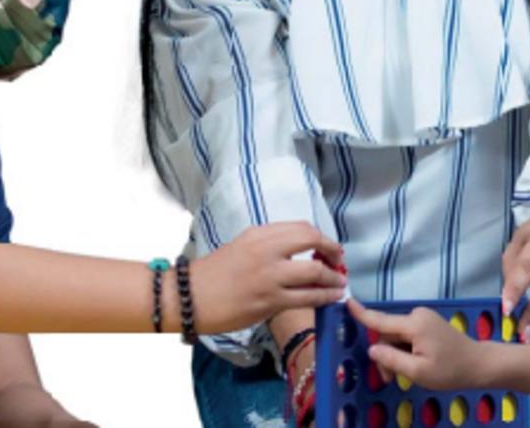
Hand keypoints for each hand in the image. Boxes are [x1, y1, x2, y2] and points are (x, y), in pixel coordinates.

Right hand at [191, 222, 345, 333]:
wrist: (189, 296)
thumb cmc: (213, 273)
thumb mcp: (242, 246)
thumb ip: (268, 246)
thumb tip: (297, 252)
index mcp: (259, 234)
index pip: (301, 227)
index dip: (321, 237)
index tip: (328, 247)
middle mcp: (266, 250)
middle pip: (312, 240)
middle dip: (332, 251)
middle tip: (339, 262)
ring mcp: (269, 276)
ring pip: (314, 272)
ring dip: (333, 278)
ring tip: (340, 284)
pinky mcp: (270, 301)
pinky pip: (307, 298)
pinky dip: (325, 297)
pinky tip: (331, 299)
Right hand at [347, 299, 491, 390]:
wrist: (479, 364)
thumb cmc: (450, 370)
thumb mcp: (418, 372)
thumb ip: (392, 359)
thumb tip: (372, 348)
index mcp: (414, 324)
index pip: (381, 319)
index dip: (362, 313)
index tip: (346, 301)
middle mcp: (416, 315)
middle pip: (388, 333)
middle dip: (386, 354)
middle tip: (391, 379)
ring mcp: (423, 317)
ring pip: (396, 335)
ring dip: (395, 354)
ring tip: (406, 375)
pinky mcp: (427, 323)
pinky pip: (407, 334)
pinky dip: (405, 349)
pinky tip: (414, 363)